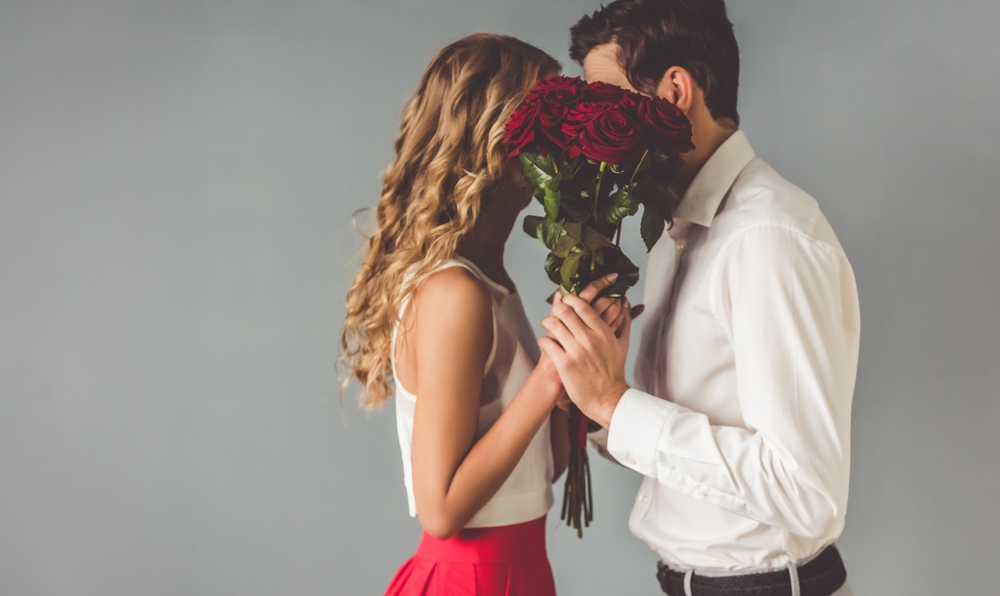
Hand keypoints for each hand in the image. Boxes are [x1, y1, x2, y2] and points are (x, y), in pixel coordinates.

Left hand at [539, 276, 640, 427]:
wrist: (608, 398)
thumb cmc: (614, 372)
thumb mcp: (622, 344)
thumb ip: (624, 322)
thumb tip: (625, 304)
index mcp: (602, 332)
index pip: (582, 306)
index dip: (570, 299)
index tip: (566, 300)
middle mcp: (589, 339)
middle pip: (565, 312)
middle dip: (556, 309)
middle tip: (554, 312)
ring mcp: (576, 351)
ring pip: (554, 325)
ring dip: (547, 322)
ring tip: (546, 324)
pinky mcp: (565, 364)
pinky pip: (547, 343)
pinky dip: (544, 340)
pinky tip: (546, 342)